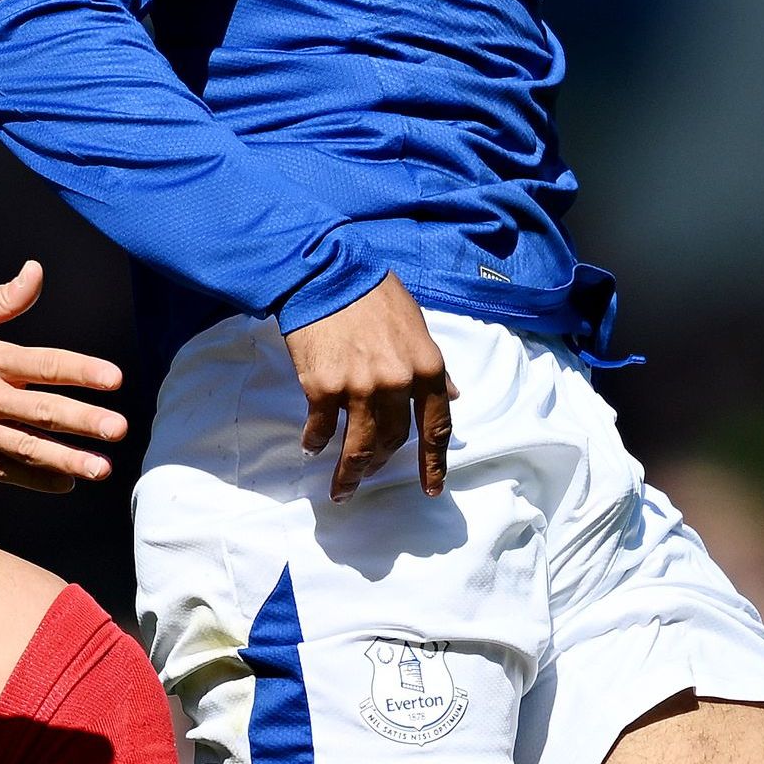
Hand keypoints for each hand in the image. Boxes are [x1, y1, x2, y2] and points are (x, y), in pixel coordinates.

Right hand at [0, 261, 129, 490]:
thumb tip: (37, 273)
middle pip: (41, 412)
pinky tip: (62, 483)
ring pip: (25, 449)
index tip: (115, 378)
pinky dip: (32, 478)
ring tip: (101, 469)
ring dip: (66, 460)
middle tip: (120, 430)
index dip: (81, 371)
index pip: (43, 364)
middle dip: (84, 422)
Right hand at [288, 275, 452, 501]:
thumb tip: (452, 394)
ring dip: (350, 474)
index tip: (431, 487)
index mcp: (426, 368)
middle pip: (394, 440)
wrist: (326, 274)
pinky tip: (311, 447)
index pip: (436, 427)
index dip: (434, 463)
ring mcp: (358, 388)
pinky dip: (315, 442)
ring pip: (359, 447)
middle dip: (382, 463)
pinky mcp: (323, 387)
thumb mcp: (417, 323)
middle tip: (370, 473)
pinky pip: (321, 428)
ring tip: (342, 488)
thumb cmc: (374, 294)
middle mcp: (396, 384)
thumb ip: (435, 365)